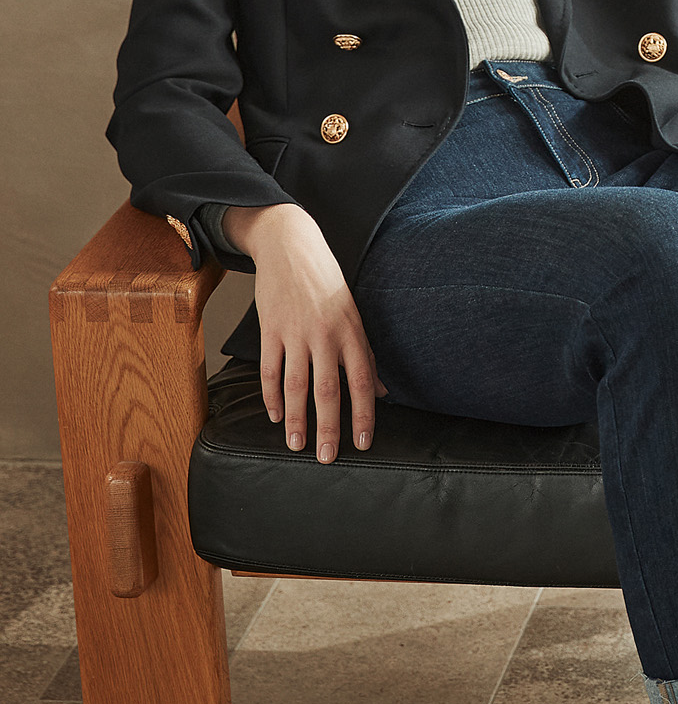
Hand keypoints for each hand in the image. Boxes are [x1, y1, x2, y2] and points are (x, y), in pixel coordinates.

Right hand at [224, 203, 386, 463]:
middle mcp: (325, 333)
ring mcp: (295, 332)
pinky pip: (269, 369)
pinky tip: (275, 415)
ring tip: (296, 445)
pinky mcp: (270, 329)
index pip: (361, 380)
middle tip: (327, 458)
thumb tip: (382, 392)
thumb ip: (365, 354)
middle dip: (328, 427)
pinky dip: (271, 395)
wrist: (291, 245)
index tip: (363, 443)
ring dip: (296, 418)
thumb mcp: (354, 313)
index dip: (363, 414)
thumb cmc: (327, 282)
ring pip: (296, 384)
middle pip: (328, 389)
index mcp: (351, 330)